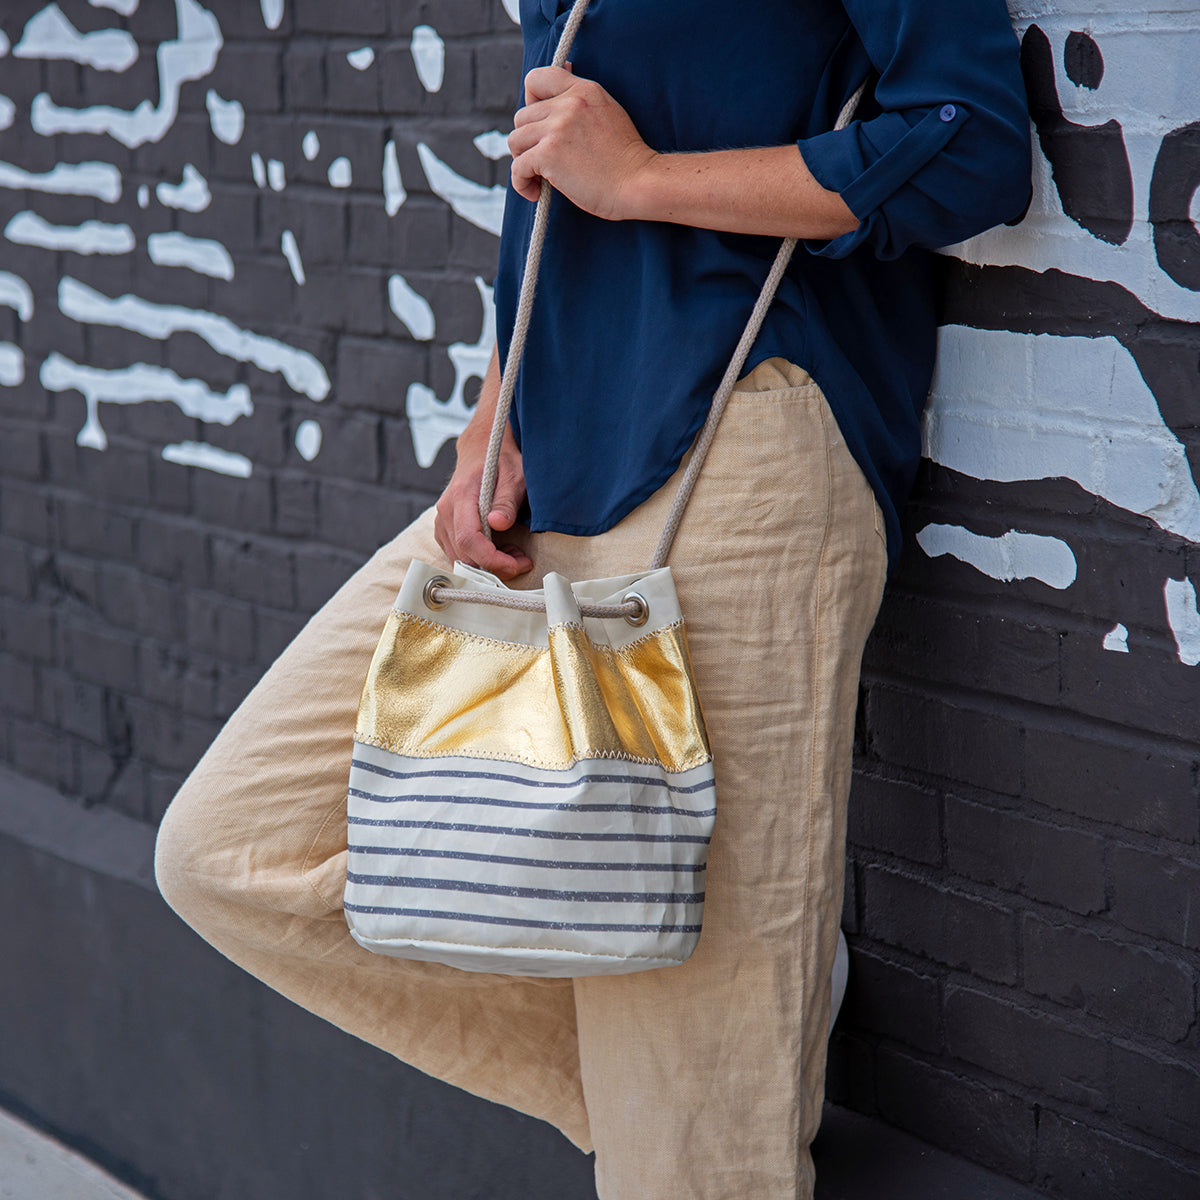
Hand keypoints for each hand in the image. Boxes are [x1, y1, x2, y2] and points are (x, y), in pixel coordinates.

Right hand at [433, 348, 532, 579]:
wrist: (480, 447)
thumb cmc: (501, 459)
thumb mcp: (514, 475)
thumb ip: (507, 501)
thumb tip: (498, 524)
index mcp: (462, 495)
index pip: (469, 539)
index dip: (492, 559)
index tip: (516, 565)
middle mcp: (445, 509)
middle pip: (464, 554)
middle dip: (494, 566)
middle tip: (522, 560)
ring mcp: (442, 519)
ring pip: (459, 557)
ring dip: (488, 564)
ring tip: (513, 554)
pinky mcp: (444, 527)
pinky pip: (457, 552)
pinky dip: (478, 559)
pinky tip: (498, 549)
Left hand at [508, 66, 657, 218]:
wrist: (639, 183)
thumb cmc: (626, 158)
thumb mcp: (609, 112)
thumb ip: (583, 99)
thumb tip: (564, 70)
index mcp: (584, 90)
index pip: (537, 78)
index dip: (530, 101)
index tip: (539, 123)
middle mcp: (568, 103)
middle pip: (522, 116)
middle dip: (527, 140)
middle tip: (541, 161)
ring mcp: (557, 128)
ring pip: (515, 140)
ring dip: (522, 161)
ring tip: (539, 178)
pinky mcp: (549, 155)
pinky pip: (517, 167)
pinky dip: (521, 183)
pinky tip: (536, 193)